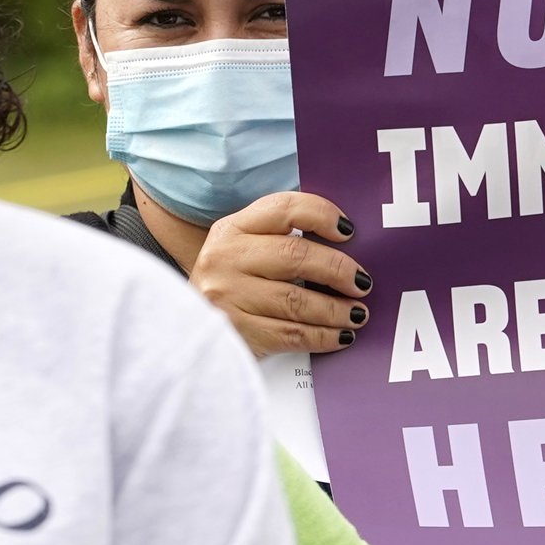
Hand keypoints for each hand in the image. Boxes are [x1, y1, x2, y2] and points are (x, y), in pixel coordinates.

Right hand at [188, 191, 369, 356]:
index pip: (284, 208)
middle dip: (337, 270)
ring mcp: (227, 296)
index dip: (322, 215)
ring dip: (336, 309)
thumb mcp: (242, 250)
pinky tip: (341, 335)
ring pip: (297, 301)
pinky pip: (291, 335)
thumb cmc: (227, 285)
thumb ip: (280, 239)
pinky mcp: (235, 332)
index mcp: (231, 228)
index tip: (349, 231)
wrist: (181, 328)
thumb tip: (345, 245)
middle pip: (295, 257)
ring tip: (359, 313)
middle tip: (362, 281)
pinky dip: (323, 336)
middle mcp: (225, 258)